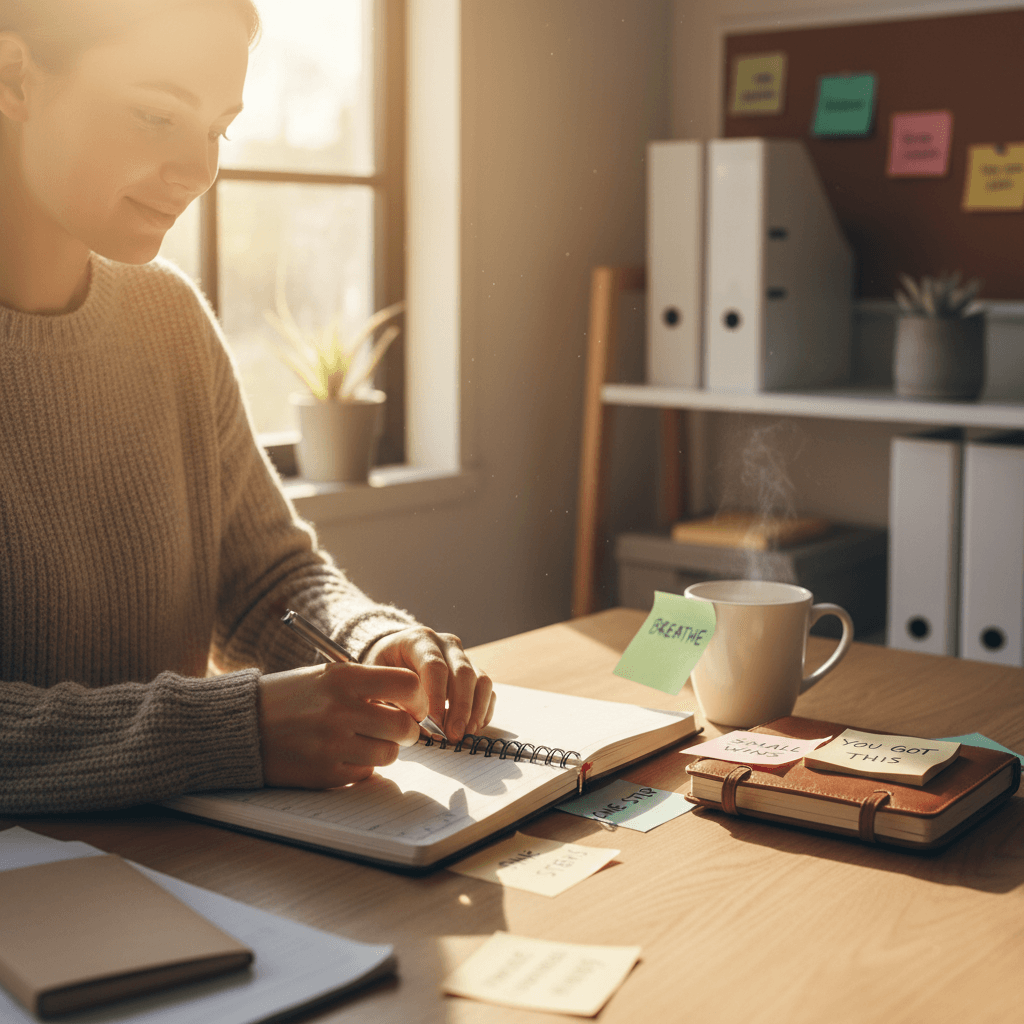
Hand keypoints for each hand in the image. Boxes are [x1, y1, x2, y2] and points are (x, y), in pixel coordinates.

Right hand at [257, 663, 425, 787]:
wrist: (240, 726)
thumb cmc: (288, 697)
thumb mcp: (326, 676)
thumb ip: (367, 685)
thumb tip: (412, 704)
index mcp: (343, 678)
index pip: (408, 684)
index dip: (418, 698)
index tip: (414, 705)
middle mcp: (340, 709)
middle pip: (403, 726)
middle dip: (407, 730)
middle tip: (398, 729)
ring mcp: (331, 744)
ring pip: (388, 753)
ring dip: (384, 749)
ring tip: (364, 739)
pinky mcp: (324, 773)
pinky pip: (365, 772)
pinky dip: (361, 765)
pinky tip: (342, 753)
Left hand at [363, 627, 495, 742]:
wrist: (391, 656)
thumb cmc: (381, 672)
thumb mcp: (378, 681)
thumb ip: (394, 701)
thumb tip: (421, 729)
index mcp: (418, 640)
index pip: (434, 665)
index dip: (437, 696)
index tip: (434, 723)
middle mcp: (445, 644)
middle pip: (463, 672)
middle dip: (460, 708)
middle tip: (453, 736)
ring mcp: (462, 656)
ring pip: (481, 680)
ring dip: (475, 711)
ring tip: (464, 734)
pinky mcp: (473, 671)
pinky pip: (487, 689)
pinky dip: (483, 710)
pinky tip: (472, 729)